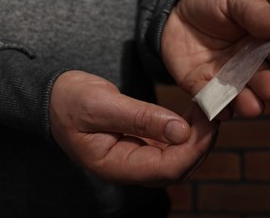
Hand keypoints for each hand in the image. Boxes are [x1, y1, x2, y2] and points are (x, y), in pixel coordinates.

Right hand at [49, 70, 218, 185]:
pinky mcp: (139, 146)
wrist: (55, 99)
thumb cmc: (70, 101)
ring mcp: (134, 159)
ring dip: (196, 138)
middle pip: (175, 168)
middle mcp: (127, 168)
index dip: (191, 150)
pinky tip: (193, 116)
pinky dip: (185, 132)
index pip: (164, 169)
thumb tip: (181, 130)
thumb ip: (140, 118)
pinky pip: (168, 146)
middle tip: (214, 114)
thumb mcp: (102, 104)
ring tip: (207, 112)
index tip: (209, 122)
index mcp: (114, 165)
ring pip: (175, 159)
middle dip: (200, 144)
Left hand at [162, 0, 269, 117]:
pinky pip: (209, 101)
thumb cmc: (210, 1)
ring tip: (251, 106)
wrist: (174, 12)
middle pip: (264, 80)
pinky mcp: (201, 87)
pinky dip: (215, 107)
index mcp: (262, 41)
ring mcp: (225, 79)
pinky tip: (220, 110)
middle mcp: (248, 65)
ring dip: (248, 103)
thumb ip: (255, 11)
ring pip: (241, 97)